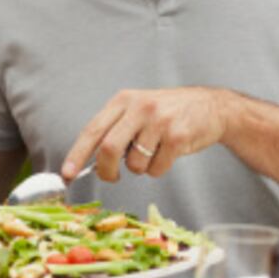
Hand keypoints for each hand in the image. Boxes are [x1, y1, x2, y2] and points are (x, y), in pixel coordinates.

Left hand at [61, 88, 228, 181]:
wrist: (211, 106)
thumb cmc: (169, 112)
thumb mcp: (138, 109)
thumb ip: (115, 129)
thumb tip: (89, 160)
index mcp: (123, 100)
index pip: (92, 130)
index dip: (77, 154)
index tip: (67, 174)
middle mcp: (139, 107)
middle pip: (108, 149)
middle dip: (106, 171)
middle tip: (112, 177)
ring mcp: (159, 121)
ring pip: (134, 164)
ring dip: (140, 168)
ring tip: (153, 152)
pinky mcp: (177, 136)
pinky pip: (157, 169)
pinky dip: (159, 169)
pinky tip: (169, 153)